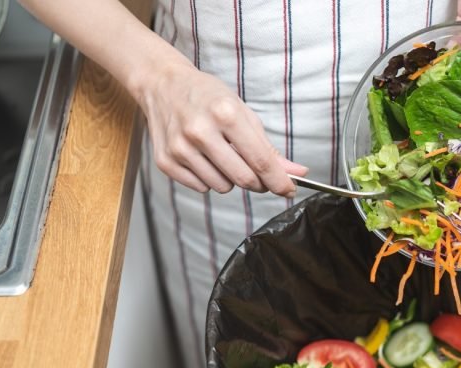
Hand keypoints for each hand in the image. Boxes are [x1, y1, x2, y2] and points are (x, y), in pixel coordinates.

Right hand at [135, 58, 307, 195]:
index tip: (289, 189)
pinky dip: (208, 179)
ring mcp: (180, 148)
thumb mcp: (242, 112)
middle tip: (258, 173)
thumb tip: (297, 174)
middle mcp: (200, 131)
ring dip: (230, 178)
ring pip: (222, 186)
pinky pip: (201, 187)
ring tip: (221, 155)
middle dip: (258, 182)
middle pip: (243, 178)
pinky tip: (202, 157)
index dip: (279, 181)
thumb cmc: (207, 97)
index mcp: (225, 114)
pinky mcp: (165, 161)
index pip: (260, 160)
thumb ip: (269, 147)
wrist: (162, 85)